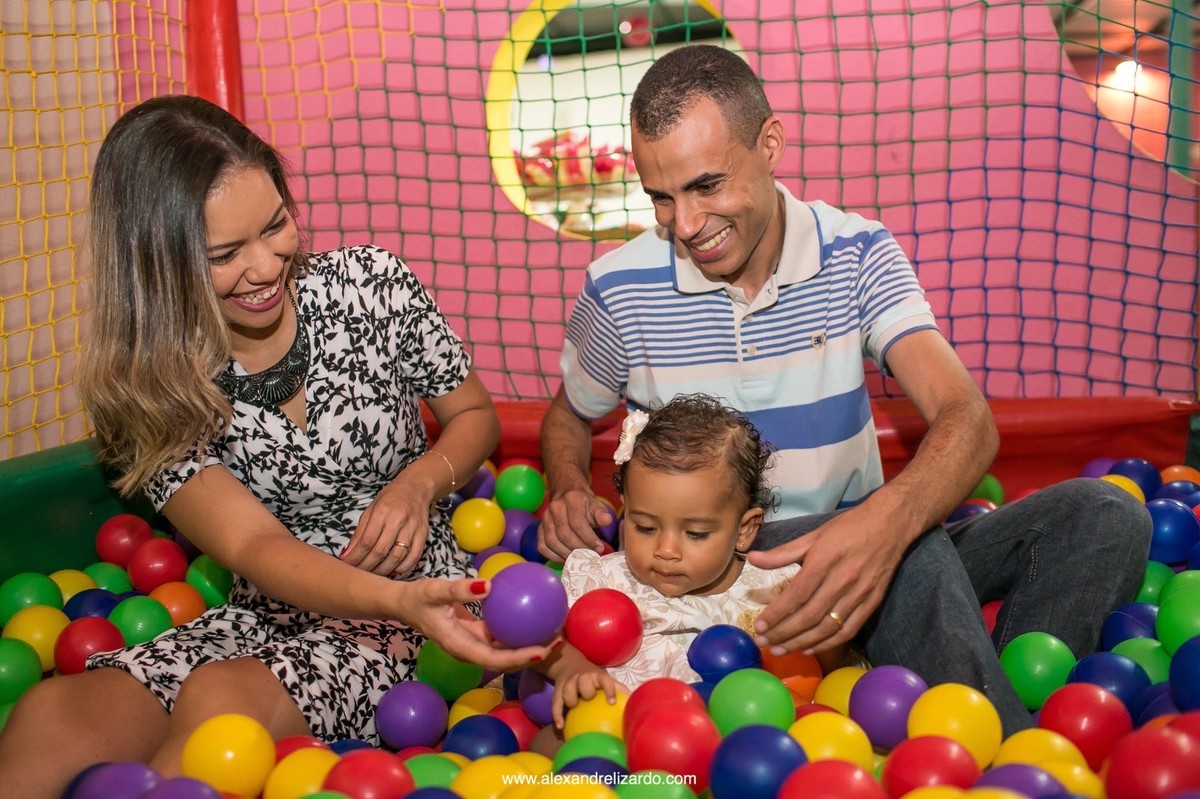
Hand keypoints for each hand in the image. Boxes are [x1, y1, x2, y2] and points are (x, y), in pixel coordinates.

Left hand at [343, 481, 429, 576]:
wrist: (416, 488)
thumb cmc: (390, 499)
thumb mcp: (371, 509)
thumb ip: (360, 532)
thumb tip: (348, 554)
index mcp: (382, 512)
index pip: (367, 540)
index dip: (356, 556)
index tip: (347, 565)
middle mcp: (398, 520)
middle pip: (381, 550)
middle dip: (367, 566)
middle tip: (358, 574)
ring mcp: (412, 528)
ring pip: (397, 556)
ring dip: (383, 570)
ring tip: (373, 575)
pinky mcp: (423, 534)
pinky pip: (414, 556)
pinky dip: (403, 568)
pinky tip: (393, 571)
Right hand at [403, 578, 550, 671]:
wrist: (405, 604)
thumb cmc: (418, 598)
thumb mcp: (435, 590)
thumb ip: (459, 590)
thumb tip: (488, 585)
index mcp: (460, 647)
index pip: (494, 659)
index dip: (518, 658)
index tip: (541, 650)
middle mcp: (470, 650)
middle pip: (505, 661)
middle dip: (532, 655)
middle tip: (558, 641)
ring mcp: (474, 643)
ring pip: (505, 650)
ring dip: (529, 644)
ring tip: (554, 630)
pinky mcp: (477, 634)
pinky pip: (501, 635)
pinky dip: (518, 630)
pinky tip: (534, 616)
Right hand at [539, 487, 612, 560]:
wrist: (567, 495)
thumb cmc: (585, 504)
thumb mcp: (596, 505)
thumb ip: (602, 514)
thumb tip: (607, 520)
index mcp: (571, 499)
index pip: (577, 523)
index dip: (588, 538)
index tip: (599, 548)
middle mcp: (555, 507)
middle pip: (564, 534)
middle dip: (579, 548)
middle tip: (590, 556)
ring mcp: (545, 519)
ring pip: (552, 541)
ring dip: (567, 554)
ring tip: (580, 559)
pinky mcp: (539, 529)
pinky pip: (543, 546)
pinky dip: (554, 556)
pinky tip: (566, 558)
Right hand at [551, 668, 627, 728]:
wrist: (570, 663)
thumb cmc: (593, 677)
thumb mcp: (605, 679)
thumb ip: (619, 689)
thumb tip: (635, 701)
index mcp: (597, 675)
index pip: (605, 680)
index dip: (609, 690)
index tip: (612, 702)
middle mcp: (582, 677)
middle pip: (583, 682)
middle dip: (587, 691)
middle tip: (588, 699)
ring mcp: (569, 682)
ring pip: (567, 690)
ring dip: (571, 700)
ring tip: (574, 708)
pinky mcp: (557, 690)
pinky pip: (555, 703)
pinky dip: (557, 714)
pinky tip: (560, 726)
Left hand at [746, 505, 907, 654]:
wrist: (890, 524)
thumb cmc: (848, 527)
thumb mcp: (813, 535)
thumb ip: (783, 552)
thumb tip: (753, 559)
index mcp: (825, 560)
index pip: (797, 594)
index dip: (777, 613)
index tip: (759, 626)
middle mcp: (843, 580)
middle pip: (810, 615)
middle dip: (783, 633)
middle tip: (763, 644)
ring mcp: (860, 594)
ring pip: (827, 627)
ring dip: (801, 642)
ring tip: (780, 650)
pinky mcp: (872, 603)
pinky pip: (848, 630)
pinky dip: (827, 643)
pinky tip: (809, 648)